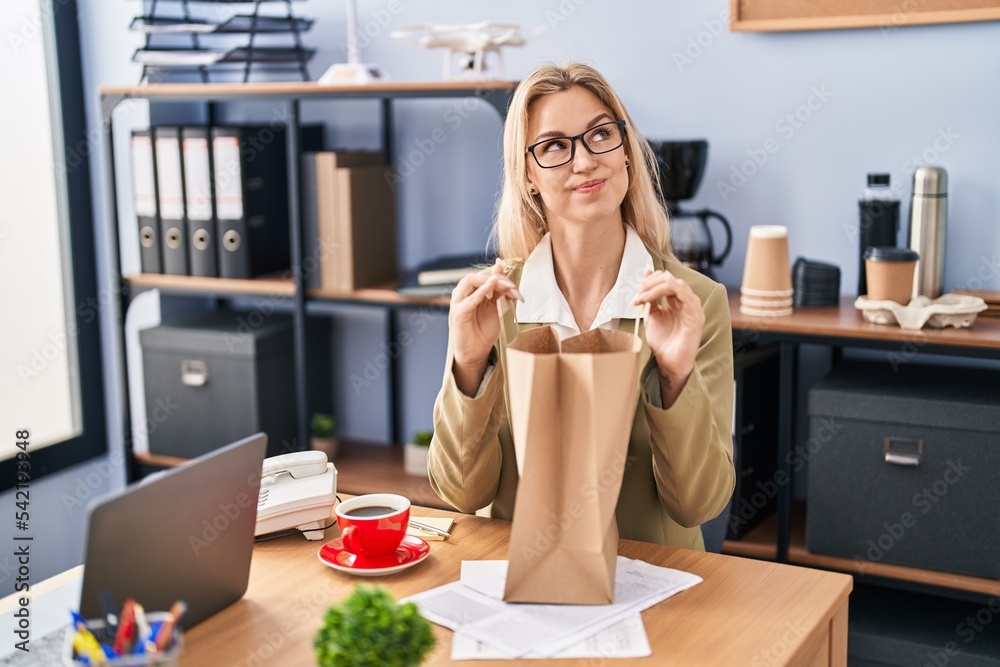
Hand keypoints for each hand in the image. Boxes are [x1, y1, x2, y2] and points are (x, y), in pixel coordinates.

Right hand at [449, 259, 522, 393]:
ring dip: (489, 281)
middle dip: (497, 278)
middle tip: (512, 286)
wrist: (477, 352)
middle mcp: (464, 293)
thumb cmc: (486, 330)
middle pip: (478, 276)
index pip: (485, 275)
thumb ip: (500, 290)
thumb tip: (504, 269)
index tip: (515, 284)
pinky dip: (480, 291)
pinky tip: (491, 286)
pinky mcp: (458, 313)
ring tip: (505, 285)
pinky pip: (469, 299)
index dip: (500, 275)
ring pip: (471, 281)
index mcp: (473, 291)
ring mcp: (459, 301)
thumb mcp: (498, 307)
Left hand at [633, 269, 704, 402]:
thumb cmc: (662, 341)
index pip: (664, 279)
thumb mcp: (651, 315)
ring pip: (675, 283)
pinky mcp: (695, 315)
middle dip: (648, 284)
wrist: (669, 362)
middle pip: (668, 278)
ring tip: (641, 298)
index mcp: (677, 300)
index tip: (634, 295)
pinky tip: (655, 293)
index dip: (647, 282)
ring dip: (654, 287)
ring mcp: (692, 307)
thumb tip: (646, 273)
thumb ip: (649, 297)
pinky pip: (684, 293)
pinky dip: (667, 289)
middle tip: (636, 297)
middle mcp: (686, 301)